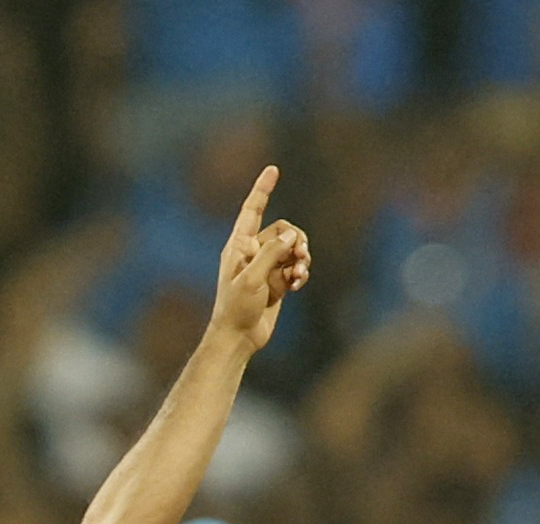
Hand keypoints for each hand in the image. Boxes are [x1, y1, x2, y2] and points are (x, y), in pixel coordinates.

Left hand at [208, 165, 311, 354]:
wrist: (239, 338)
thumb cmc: (237, 308)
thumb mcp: (252, 278)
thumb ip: (272, 253)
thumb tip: (293, 235)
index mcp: (239, 246)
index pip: (252, 210)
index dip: (262, 189)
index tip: (273, 169)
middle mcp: (252, 252)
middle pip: (283, 230)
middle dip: (296, 239)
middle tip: (301, 255)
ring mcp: (266, 267)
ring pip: (292, 248)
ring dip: (301, 257)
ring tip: (300, 273)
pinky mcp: (277, 282)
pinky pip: (295, 267)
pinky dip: (300, 273)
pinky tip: (298, 284)